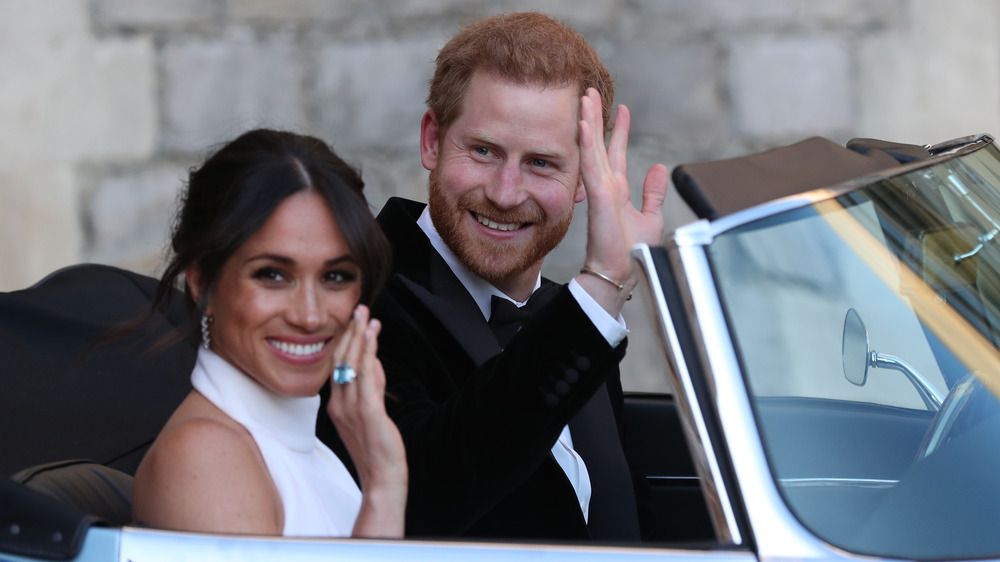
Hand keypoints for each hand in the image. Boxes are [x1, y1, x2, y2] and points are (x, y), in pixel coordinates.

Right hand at [328, 304, 406, 537]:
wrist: (382, 479)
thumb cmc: (377, 449)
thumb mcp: (371, 413)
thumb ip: (372, 387)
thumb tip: (375, 363)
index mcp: (336, 405)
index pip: (338, 366)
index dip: (345, 341)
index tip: (354, 321)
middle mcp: (339, 404)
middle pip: (341, 360)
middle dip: (351, 332)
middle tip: (359, 309)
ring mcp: (351, 408)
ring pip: (352, 364)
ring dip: (360, 337)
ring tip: (366, 315)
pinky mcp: (368, 412)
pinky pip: (366, 377)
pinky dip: (368, 353)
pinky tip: (372, 337)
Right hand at [576, 88, 668, 314]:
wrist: (621, 273)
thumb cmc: (632, 253)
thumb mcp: (650, 216)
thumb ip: (653, 192)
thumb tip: (659, 168)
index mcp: (617, 190)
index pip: (616, 153)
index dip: (619, 130)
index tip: (622, 109)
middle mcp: (606, 186)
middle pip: (599, 144)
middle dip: (596, 117)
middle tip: (591, 91)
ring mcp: (600, 190)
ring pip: (591, 148)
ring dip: (588, 122)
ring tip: (585, 97)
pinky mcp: (598, 197)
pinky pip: (590, 165)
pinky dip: (587, 144)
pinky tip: (583, 124)